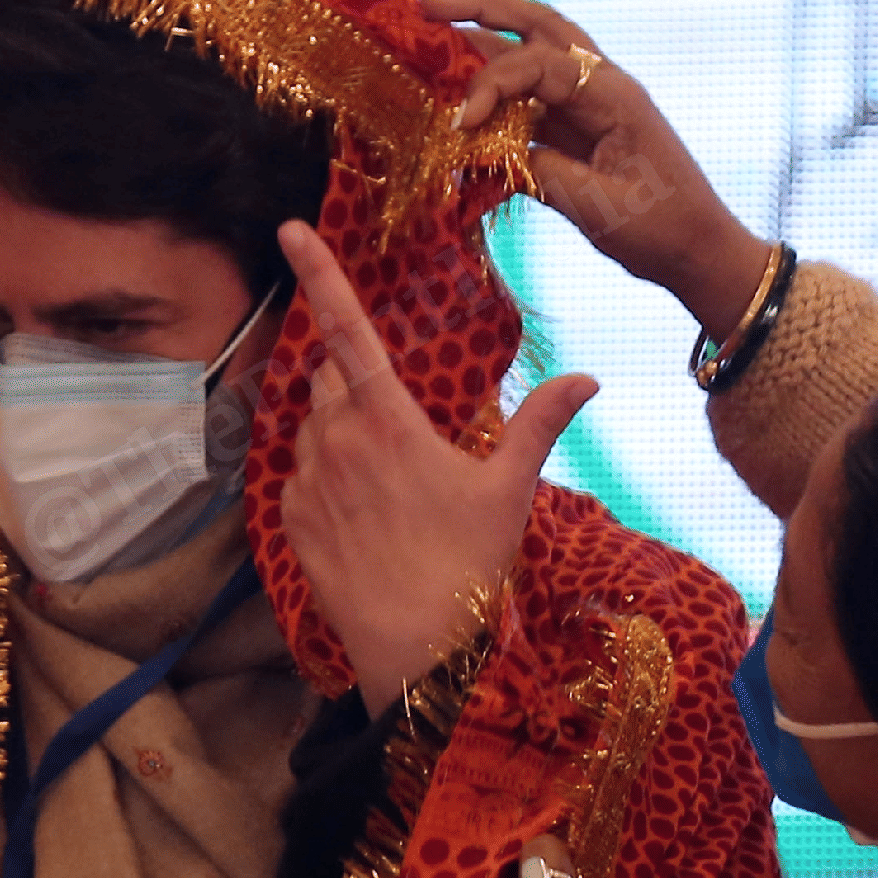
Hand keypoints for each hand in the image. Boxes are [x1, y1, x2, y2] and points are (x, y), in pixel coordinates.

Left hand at [275, 219, 594, 715]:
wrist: (416, 648)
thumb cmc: (469, 562)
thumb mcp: (511, 488)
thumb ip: (542, 423)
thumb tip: (588, 377)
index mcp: (387, 419)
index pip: (347, 329)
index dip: (319, 273)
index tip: (290, 229)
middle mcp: (334, 439)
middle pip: (327, 378)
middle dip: (351, 379)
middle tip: (397, 421)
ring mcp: (304, 480)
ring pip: (310, 427)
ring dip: (338, 432)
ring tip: (387, 480)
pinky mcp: (289, 518)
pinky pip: (298, 477)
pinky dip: (322, 478)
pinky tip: (362, 513)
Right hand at [426, 0, 773, 341]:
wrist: (701, 249)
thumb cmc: (661, 229)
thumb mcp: (598, 208)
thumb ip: (540, 172)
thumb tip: (481, 151)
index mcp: (614, 95)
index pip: (539, 64)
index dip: (490, 85)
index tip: (459, 125)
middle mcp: (602, 83)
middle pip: (536, 22)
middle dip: (478, 8)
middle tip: (421, 2)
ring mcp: (591, 100)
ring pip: (533, 47)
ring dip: (482, 34)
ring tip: (429, 25)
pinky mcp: (580, 124)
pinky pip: (531, 91)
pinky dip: (493, 85)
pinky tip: (458, 90)